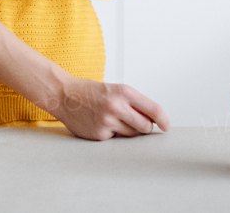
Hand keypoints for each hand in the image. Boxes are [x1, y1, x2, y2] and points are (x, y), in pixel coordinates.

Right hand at [41, 76, 170, 140]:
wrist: (64, 95)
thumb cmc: (91, 92)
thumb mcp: (115, 90)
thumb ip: (134, 103)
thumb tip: (154, 120)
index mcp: (124, 92)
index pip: (154, 109)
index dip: (163, 120)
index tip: (166, 126)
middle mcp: (117, 106)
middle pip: (146, 127)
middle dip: (144, 127)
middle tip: (135, 123)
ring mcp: (108, 121)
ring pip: (132, 134)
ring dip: (127, 130)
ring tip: (113, 119)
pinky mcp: (100, 134)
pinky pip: (116, 139)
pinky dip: (112, 134)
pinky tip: (100, 123)